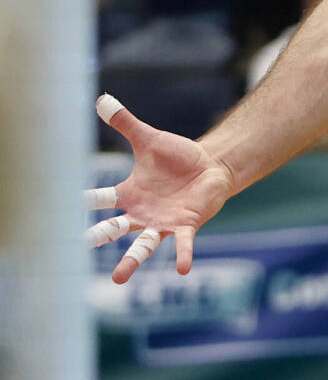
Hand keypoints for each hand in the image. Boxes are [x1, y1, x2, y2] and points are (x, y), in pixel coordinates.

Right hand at [85, 94, 235, 283]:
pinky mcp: (186, 225)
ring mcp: (162, 222)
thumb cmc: (178, 157)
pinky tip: (181, 269)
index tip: (63, 206)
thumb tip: (102, 99)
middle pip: (113, 230)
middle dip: (97, 238)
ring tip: (118, 279)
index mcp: (128, 194)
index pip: (99, 200)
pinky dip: (182, 255)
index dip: (83, 202)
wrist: (212, 166)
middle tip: (78, 247)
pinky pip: (182, 243)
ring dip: (131, 261)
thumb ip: (126, 124)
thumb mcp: (150, 139)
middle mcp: (141, 213)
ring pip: (142, 245)